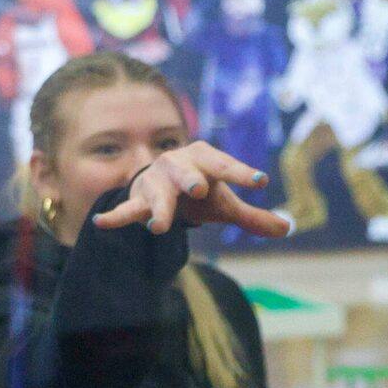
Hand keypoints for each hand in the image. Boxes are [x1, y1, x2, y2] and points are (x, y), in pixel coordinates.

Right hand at [94, 141, 292, 239]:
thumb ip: (252, 217)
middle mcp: (178, 165)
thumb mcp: (225, 203)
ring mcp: (156, 181)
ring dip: (158, 208)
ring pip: (157, 193)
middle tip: (198, 190)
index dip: (241, 173)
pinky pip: (127, 208)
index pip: (225, 166)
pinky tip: (102, 222)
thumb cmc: (199, 191)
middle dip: (190, 180)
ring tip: (158, 226)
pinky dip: (115, 216)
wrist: (161, 185)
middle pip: (185, 172)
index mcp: (205, 159)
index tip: (260, 181)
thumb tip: (286, 229)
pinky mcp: (138, 200)